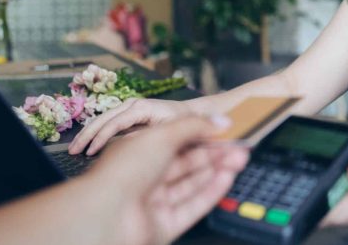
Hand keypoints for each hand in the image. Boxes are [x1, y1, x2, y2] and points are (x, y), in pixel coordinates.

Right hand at [69, 98, 191, 155]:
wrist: (194, 113)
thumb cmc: (184, 125)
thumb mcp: (167, 133)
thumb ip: (145, 137)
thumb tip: (123, 145)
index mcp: (141, 108)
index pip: (114, 123)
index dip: (100, 138)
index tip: (89, 153)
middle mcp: (132, 104)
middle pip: (103, 118)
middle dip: (87, 134)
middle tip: (73, 151)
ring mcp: (130, 107)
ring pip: (102, 119)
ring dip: (88, 133)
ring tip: (74, 148)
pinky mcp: (130, 113)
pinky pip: (109, 122)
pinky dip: (96, 132)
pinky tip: (87, 144)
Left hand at [86, 115, 248, 244]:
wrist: (108, 215)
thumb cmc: (123, 172)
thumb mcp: (162, 134)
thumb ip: (194, 126)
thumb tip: (219, 121)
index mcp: (138, 152)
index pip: (175, 141)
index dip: (200, 135)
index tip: (223, 131)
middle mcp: (146, 177)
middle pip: (186, 164)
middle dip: (213, 154)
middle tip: (238, 145)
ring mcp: (155, 202)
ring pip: (191, 185)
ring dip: (216, 170)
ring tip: (239, 158)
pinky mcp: (164, 225)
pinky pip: (193, 206)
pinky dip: (211, 192)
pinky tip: (226, 177)